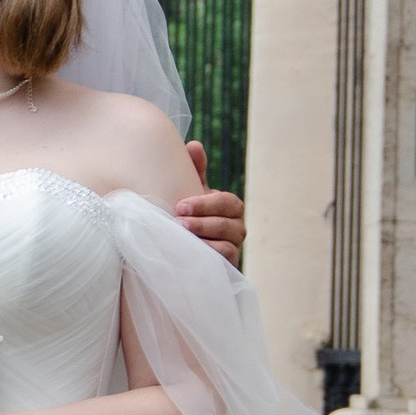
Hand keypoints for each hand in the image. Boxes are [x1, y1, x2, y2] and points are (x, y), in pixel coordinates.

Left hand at [176, 143, 246, 266]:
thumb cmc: (187, 217)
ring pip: (229, 243)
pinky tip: (189, 252)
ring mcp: (233, 249)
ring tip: (182, 235)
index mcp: (229, 208)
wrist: (180, 254)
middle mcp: (236, 228)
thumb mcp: (190, 194)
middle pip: (230, 223)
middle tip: (179, 221)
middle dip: (204, 221)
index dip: (207, 204)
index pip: (228, 203)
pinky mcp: (227, 268)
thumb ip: (194, 171)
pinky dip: (208, 255)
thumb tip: (194, 146)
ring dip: (205, 238)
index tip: (181, 206)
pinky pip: (224, 260)